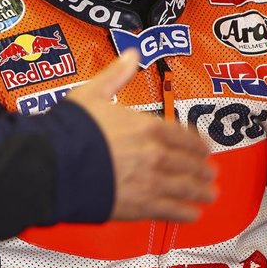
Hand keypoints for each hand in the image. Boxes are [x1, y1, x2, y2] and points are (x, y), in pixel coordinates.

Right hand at [65, 50, 214, 222]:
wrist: (56, 165)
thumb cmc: (71, 129)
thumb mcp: (92, 93)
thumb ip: (117, 75)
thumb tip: (132, 53)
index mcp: (146, 126)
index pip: (181, 134)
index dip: (195, 142)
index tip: (204, 147)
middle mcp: (154, 154)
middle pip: (187, 162)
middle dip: (202, 167)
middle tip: (210, 172)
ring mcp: (149, 182)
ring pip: (184, 187)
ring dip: (200, 190)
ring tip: (209, 193)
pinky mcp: (139, 206)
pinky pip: (170, 210)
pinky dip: (184, 213)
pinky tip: (193, 214)